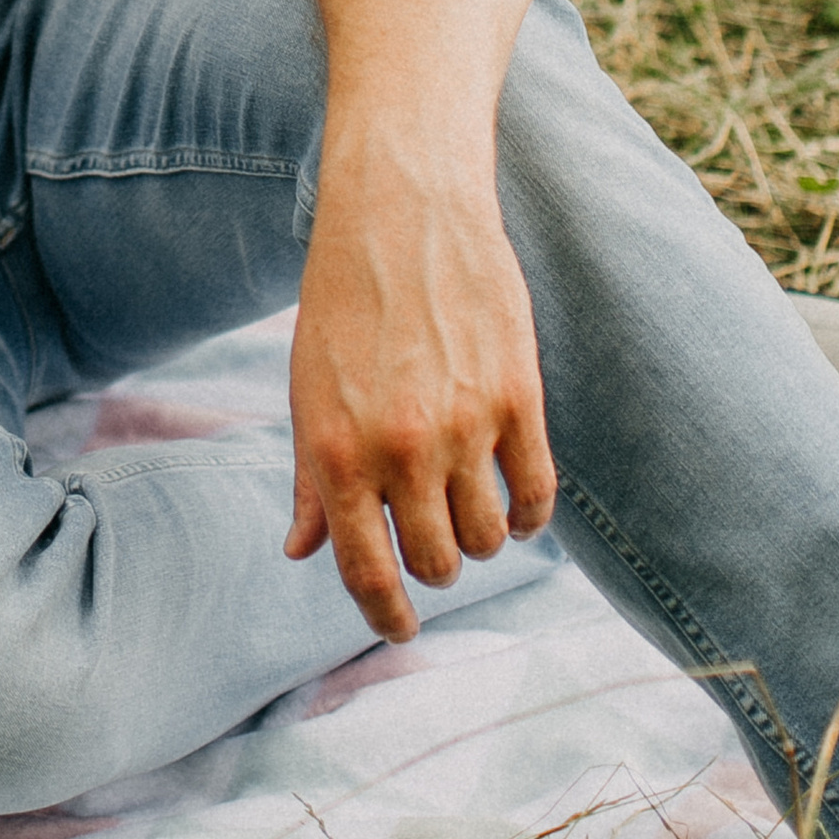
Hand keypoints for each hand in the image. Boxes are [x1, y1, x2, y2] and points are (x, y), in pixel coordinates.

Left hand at [282, 145, 556, 642]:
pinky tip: (515, 505)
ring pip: (488, 540)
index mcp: (335, 450)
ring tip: (465, 503)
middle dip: (432, 563)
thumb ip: (309, 479)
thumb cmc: (342, 300)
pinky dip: (527, 516)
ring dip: (478, 537)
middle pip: (437, 563)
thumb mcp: (306, 389)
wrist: (401, 209)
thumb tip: (302, 553)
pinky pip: (537, 497)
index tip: (399, 629)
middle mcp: (399, 448)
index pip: (367, 573)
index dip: (386, 616)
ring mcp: (465, 426)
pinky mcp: (519, 399)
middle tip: (429, 536)